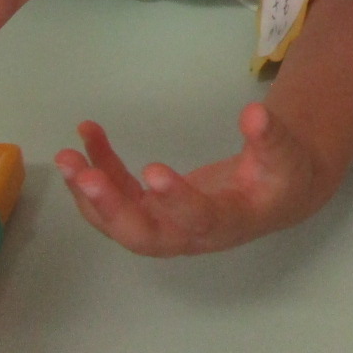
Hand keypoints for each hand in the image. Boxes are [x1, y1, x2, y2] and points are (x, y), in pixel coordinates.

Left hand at [57, 104, 322, 255]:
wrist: (276, 195)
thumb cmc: (284, 175)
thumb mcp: (286, 155)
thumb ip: (271, 137)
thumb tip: (253, 114)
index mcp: (227, 223)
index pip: (199, 220)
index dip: (176, 200)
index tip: (153, 170)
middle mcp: (190, 235)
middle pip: (144, 237)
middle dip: (110, 209)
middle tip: (83, 177)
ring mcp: (166, 225)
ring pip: (119, 222)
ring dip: (89, 192)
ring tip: (66, 156)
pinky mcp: (153, 210)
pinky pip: (118, 197)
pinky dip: (99, 169)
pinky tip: (87, 136)